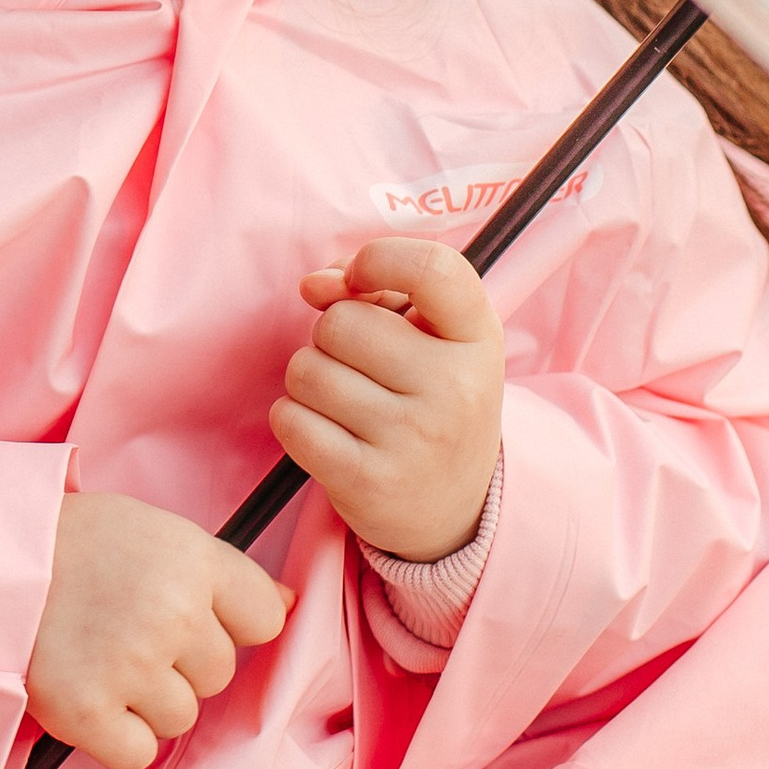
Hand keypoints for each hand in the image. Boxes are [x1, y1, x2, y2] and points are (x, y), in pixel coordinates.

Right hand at [24, 488, 289, 768]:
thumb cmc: (74, 544)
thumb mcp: (155, 532)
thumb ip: (221, 570)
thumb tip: (288, 605)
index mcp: (193, 561)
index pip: (264, 618)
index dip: (227, 620)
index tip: (187, 612)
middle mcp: (171, 614)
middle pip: (220, 674)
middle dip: (180, 661)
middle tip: (124, 629)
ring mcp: (130, 666)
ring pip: (181, 717)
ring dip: (145, 700)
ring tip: (99, 655)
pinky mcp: (88, 712)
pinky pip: (137, 752)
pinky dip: (113, 735)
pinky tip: (86, 691)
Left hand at [284, 236, 503, 560]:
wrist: (454, 509)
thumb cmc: (431, 399)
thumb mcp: (430, 337)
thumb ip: (371, 290)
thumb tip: (314, 286)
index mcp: (478, 338)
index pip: (433, 270)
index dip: (379, 260)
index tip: (360, 281)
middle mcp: (455, 388)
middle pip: (340, 322)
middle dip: (331, 338)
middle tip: (362, 370)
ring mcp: (414, 438)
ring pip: (306, 370)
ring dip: (310, 382)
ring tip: (349, 405)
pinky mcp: (369, 481)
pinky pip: (290, 419)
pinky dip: (294, 420)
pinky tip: (328, 434)